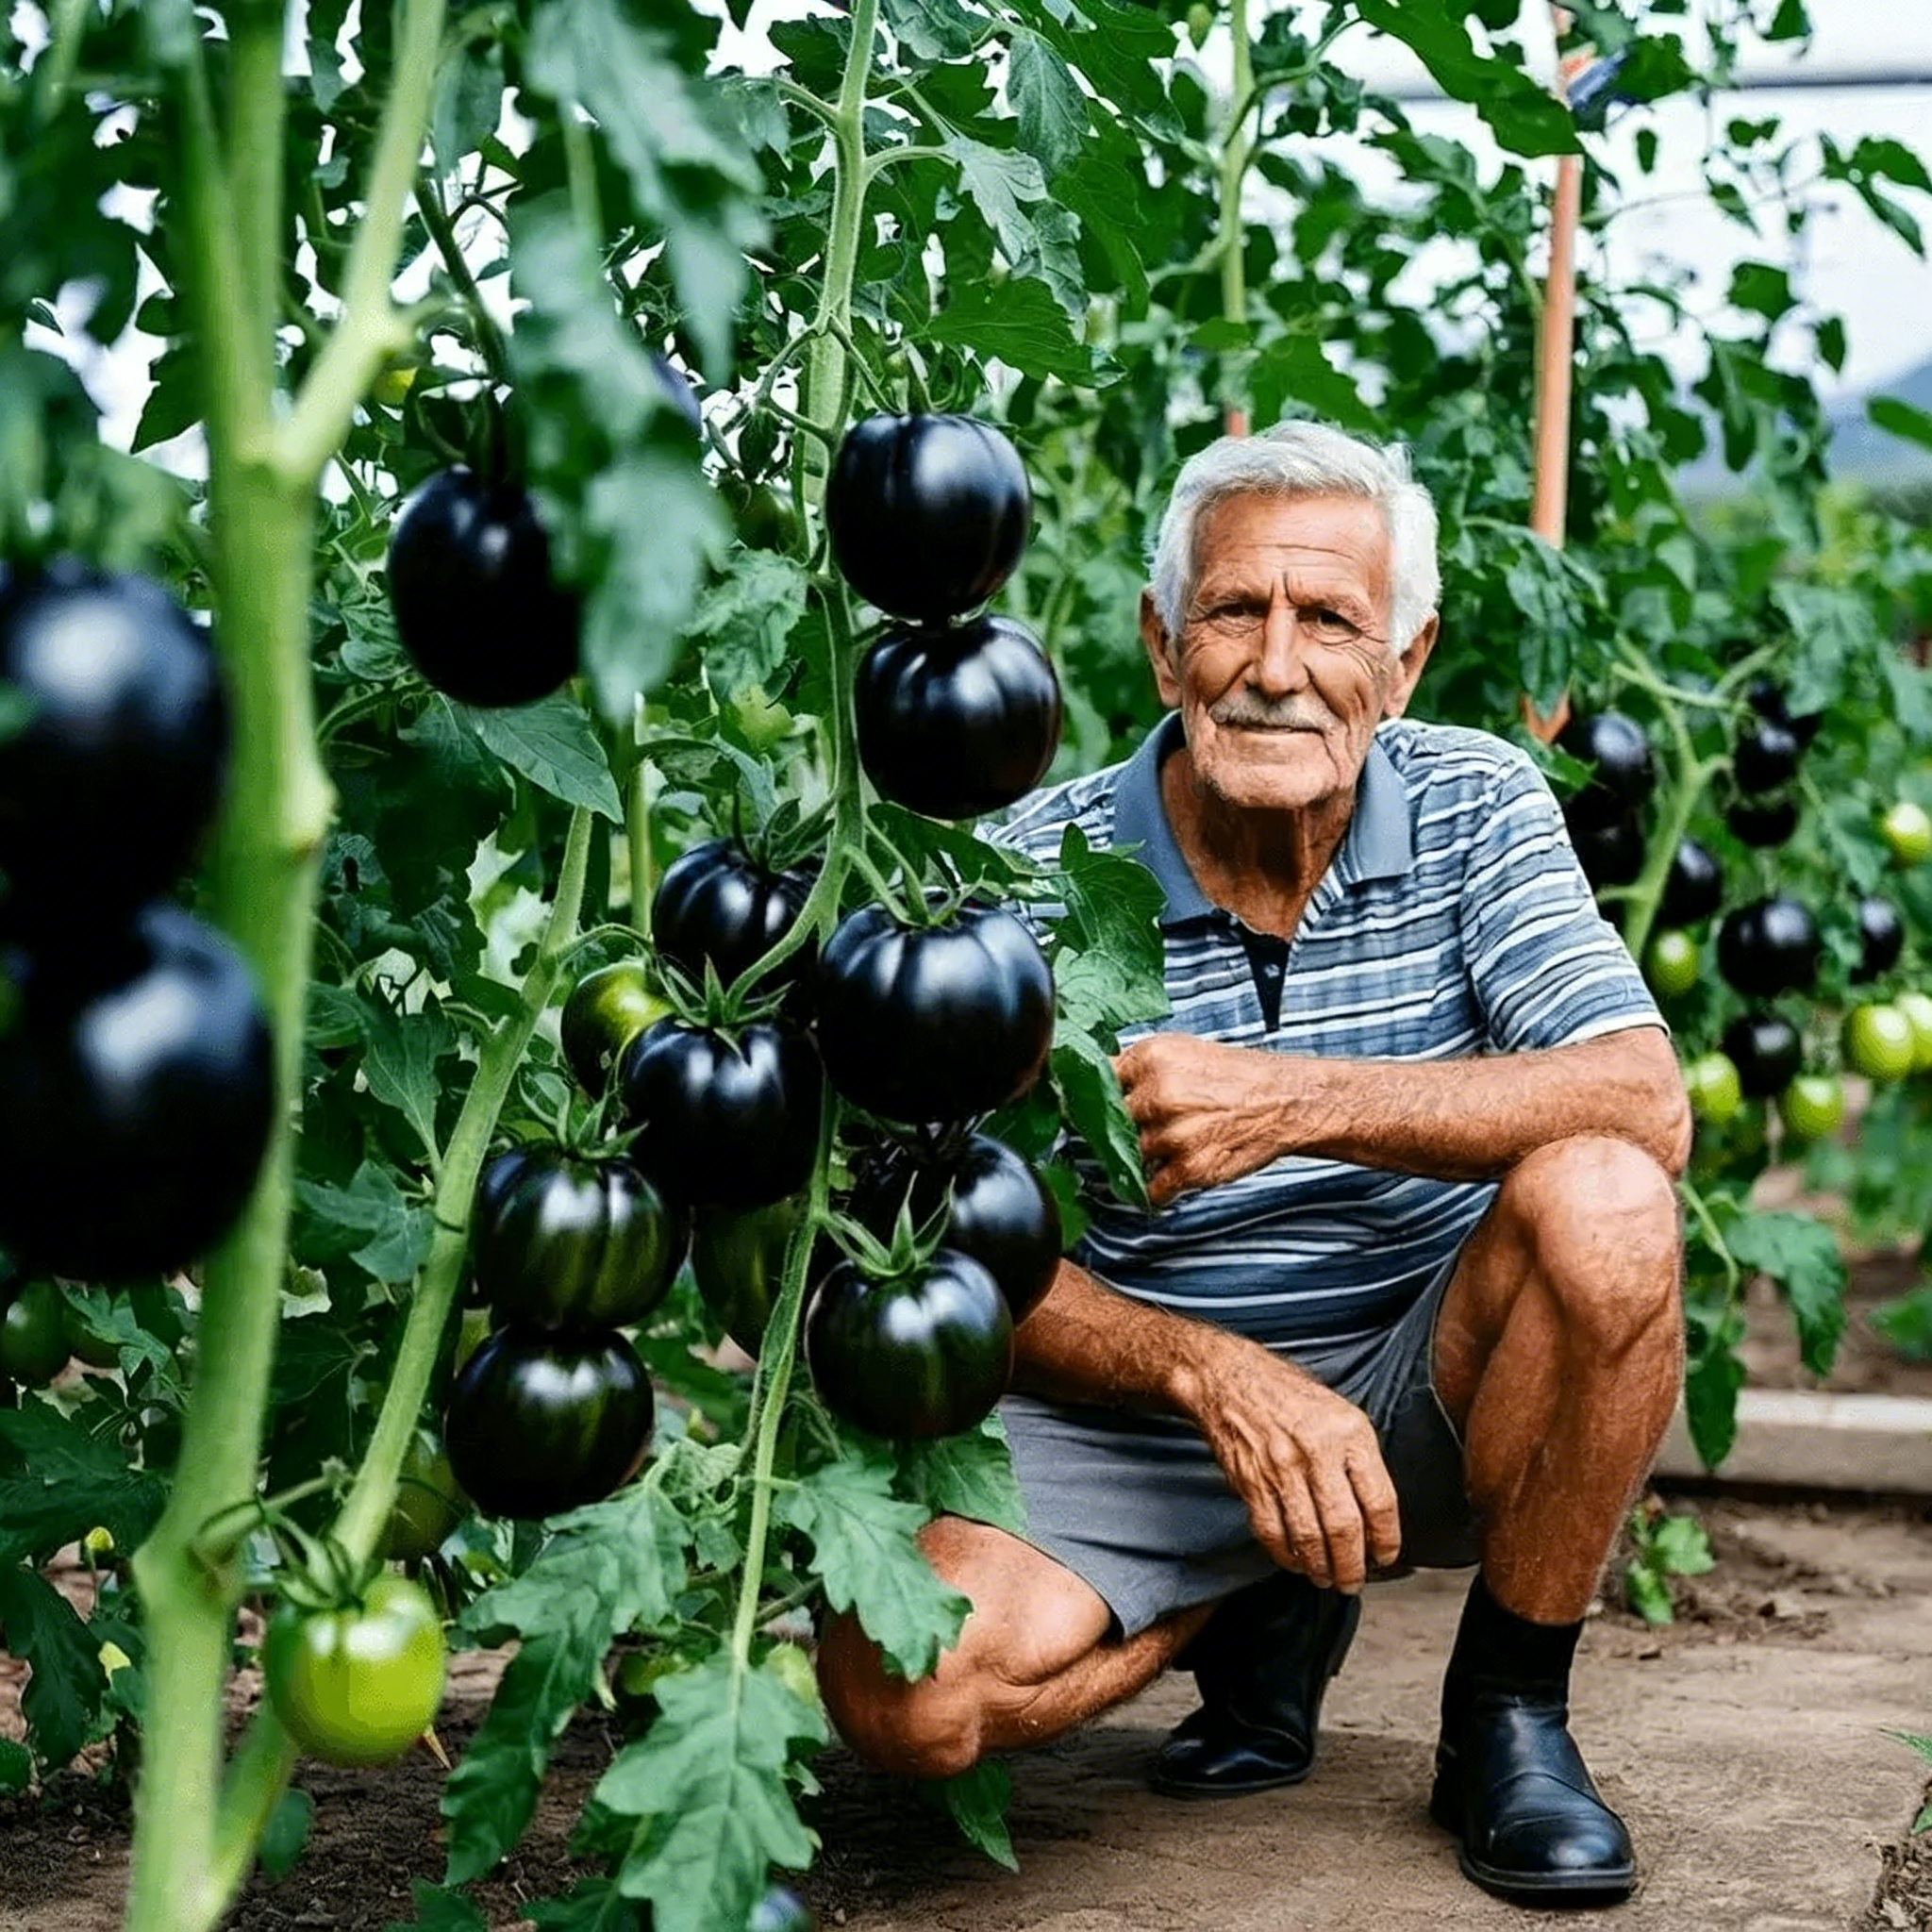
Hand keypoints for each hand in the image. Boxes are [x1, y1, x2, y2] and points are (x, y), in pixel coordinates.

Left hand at [1114, 1033, 1298, 1205]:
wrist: (1281, 1101)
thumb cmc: (1234, 1076)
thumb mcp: (1181, 1051)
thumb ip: (1138, 1067)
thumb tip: (1099, 1083)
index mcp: (1150, 1059)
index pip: (1098, 1084)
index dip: (1096, 1100)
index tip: (1094, 1112)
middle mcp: (1158, 1096)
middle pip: (1111, 1125)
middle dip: (1121, 1133)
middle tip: (1140, 1132)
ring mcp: (1172, 1135)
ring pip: (1131, 1158)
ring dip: (1143, 1160)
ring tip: (1168, 1149)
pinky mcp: (1189, 1168)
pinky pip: (1152, 1190)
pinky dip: (1157, 1190)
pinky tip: (1169, 1177)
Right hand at [1181, 1336, 1401, 1591]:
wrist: (1230, 1379)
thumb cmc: (1290, 1397)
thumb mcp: (1341, 1413)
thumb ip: (1360, 1461)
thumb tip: (1376, 1518)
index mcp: (1350, 1433)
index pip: (1380, 1501)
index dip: (1386, 1540)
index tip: (1386, 1556)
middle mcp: (1317, 1450)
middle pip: (1344, 1527)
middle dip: (1352, 1566)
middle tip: (1353, 1580)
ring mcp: (1281, 1467)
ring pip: (1308, 1537)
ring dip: (1320, 1569)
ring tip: (1326, 1578)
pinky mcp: (1251, 1481)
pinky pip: (1272, 1532)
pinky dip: (1286, 1556)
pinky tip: (1295, 1562)